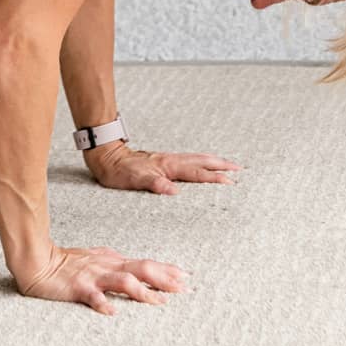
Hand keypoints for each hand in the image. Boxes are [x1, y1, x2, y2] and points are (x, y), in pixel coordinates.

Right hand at [16, 243, 189, 314]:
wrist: (39, 260)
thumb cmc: (68, 262)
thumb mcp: (97, 258)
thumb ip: (117, 263)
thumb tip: (137, 267)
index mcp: (114, 260)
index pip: (146, 263)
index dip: (167, 270)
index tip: (187, 276)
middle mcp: (108, 266)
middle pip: (142, 268)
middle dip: (165, 279)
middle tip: (184, 288)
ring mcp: (94, 276)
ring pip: (123, 281)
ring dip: (143, 291)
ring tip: (159, 302)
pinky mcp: (78, 287)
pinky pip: (92, 296)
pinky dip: (103, 303)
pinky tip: (112, 311)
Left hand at [85, 140, 241, 194]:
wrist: (106, 155)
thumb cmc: (119, 170)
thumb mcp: (134, 179)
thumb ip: (154, 183)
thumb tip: (172, 190)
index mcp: (167, 166)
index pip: (196, 172)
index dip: (214, 178)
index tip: (231, 182)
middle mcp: (170, 161)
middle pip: (202, 161)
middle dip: (221, 165)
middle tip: (239, 169)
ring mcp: (167, 160)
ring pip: (196, 159)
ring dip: (213, 162)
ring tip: (227, 166)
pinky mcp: (163, 162)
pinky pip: (188, 162)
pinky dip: (200, 163)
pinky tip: (201, 167)